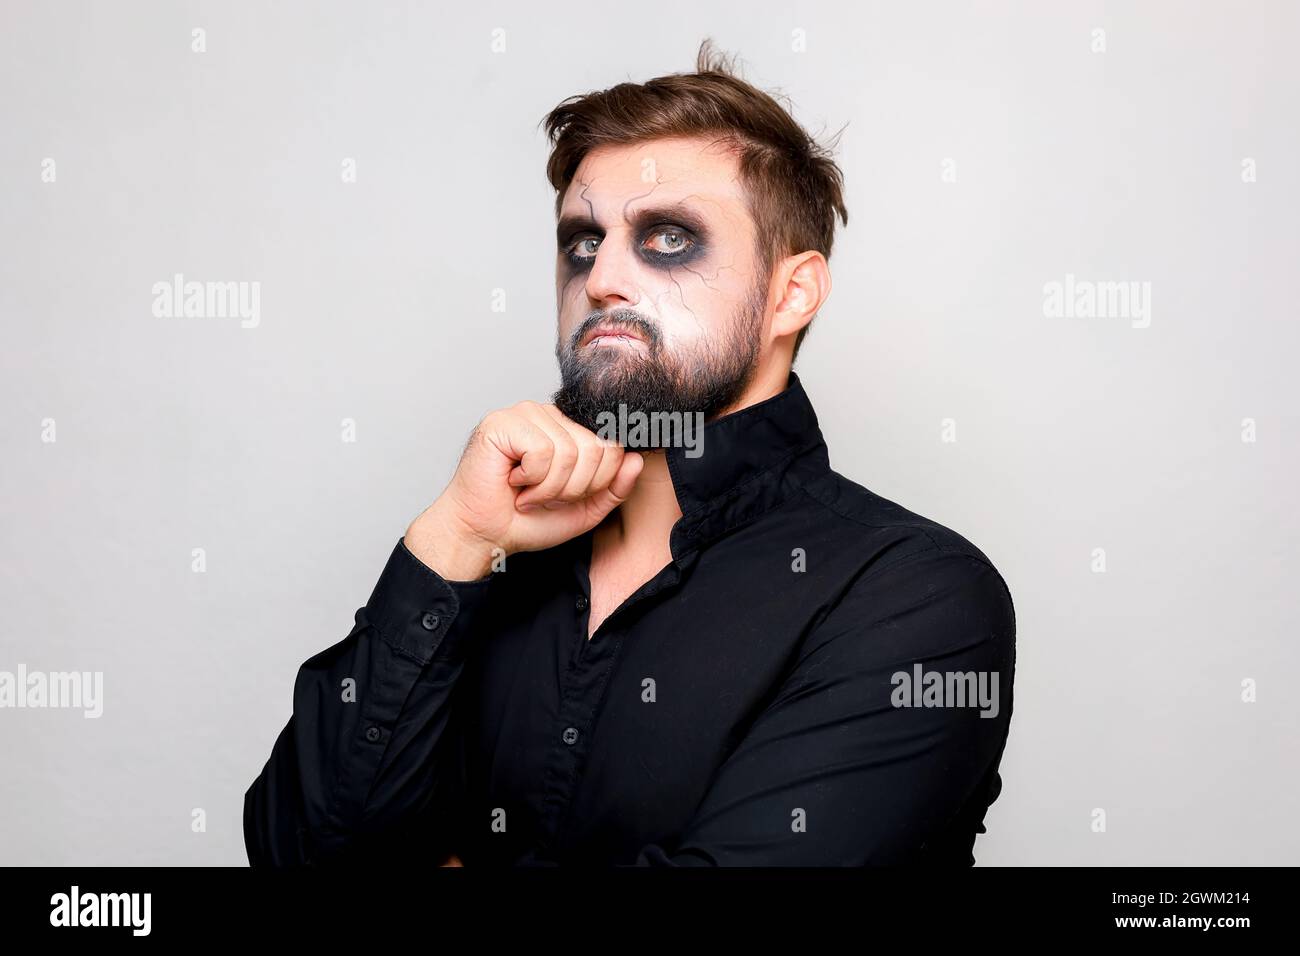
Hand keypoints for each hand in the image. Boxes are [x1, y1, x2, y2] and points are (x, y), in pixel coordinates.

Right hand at [405, 401, 643, 579]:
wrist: (485, 535)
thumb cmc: (528, 520)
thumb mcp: (585, 509)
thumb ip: (614, 487)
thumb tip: (636, 460)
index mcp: (571, 429)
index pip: (613, 445)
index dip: (597, 482)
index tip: (566, 497)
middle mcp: (551, 415)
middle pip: (596, 448)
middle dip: (574, 488)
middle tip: (544, 497)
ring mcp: (526, 414)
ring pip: (571, 452)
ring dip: (550, 487)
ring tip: (528, 492)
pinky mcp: (503, 423)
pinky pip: (543, 450)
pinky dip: (532, 479)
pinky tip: (513, 481)